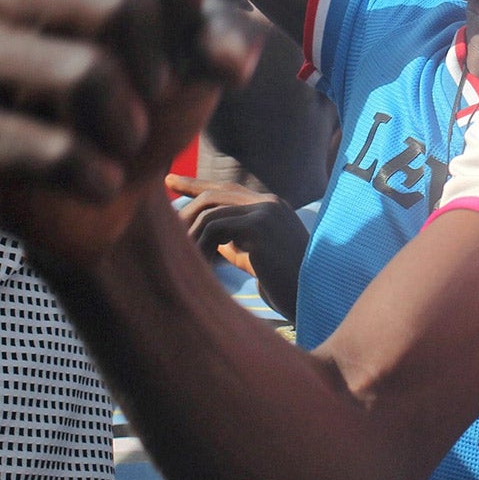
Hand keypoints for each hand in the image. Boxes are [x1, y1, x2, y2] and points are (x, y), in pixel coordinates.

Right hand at [0, 0, 263, 273]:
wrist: (109, 185)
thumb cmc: (153, 101)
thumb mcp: (201, 62)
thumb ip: (226, 40)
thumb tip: (230, 58)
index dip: (196, 22)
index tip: (182, 55)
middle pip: (120, 3)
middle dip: (160, 69)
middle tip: (156, 101)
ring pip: (80, 72)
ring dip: (127, 123)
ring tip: (129, 142)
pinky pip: (40, 147)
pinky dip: (92, 173)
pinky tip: (105, 183)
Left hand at [165, 173, 308, 317]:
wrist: (316, 298)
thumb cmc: (286, 284)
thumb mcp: (255, 256)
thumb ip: (234, 241)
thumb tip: (203, 235)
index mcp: (271, 206)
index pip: (227, 189)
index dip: (196, 185)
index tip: (170, 181)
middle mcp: (270, 203)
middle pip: (215, 193)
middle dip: (185, 207)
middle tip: (162, 225)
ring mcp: (267, 213)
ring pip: (211, 212)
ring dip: (190, 236)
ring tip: (182, 258)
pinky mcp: (261, 229)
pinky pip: (216, 229)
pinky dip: (200, 246)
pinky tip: (199, 266)